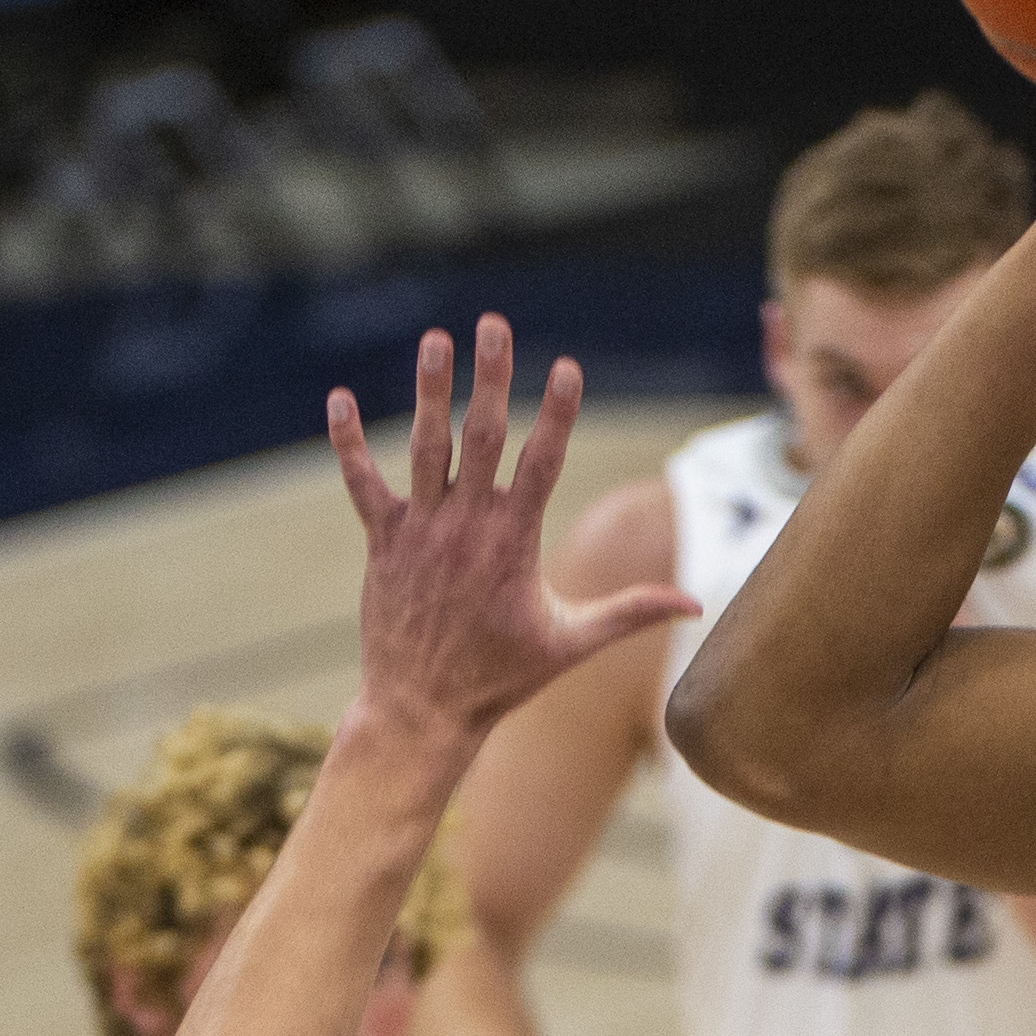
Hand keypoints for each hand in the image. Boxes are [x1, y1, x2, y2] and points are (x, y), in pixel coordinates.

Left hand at [328, 316, 695, 751]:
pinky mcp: (383, 542)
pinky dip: (348, 443)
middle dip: (492, 377)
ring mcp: (420, 531)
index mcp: (514, 544)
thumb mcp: (572, 644)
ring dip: (430, 390)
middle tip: (494, 323)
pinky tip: (338, 399)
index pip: (542, 464)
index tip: (566, 367)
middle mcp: (466, 527)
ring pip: (425, 447)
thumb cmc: (501, 679)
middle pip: (483, 437)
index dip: (556, 413)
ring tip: (435, 339)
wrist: (421, 711)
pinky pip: (361, 483)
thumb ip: (631, 613)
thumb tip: (697, 607)